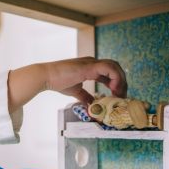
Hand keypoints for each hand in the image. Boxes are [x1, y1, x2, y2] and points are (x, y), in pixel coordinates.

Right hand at [8, 57, 126, 112]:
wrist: (46, 77)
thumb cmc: (57, 82)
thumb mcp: (75, 91)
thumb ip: (85, 97)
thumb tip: (91, 106)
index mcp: (89, 67)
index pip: (109, 72)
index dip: (115, 83)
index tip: (116, 96)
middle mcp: (92, 62)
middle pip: (115, 67)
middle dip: (122, 82)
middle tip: (121, 96)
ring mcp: (91, 62)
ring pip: (115, 66)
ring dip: (121, 80)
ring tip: (119, 94)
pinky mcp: (90, 66)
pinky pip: (110, 69)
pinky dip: (116, 79)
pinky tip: (114, 90)